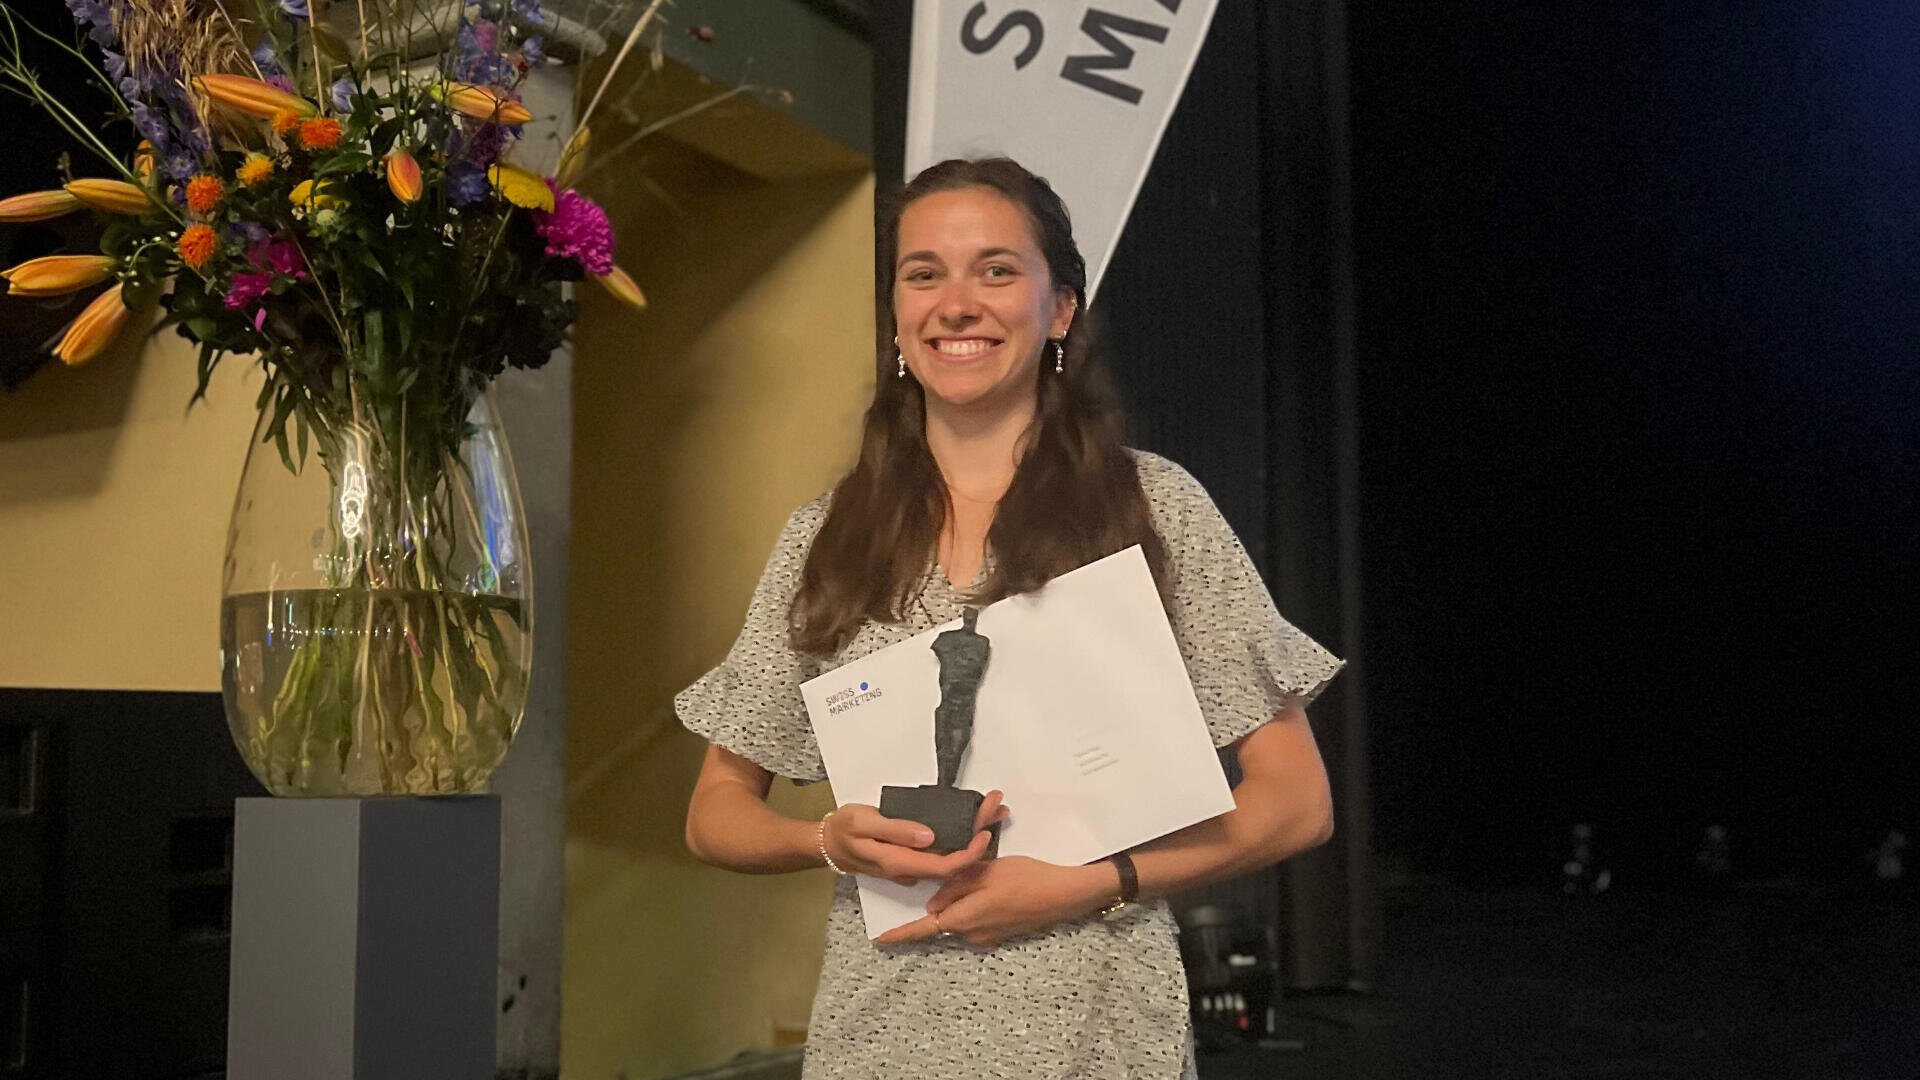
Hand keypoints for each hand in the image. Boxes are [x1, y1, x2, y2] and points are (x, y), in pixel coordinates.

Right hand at [822, 790, 1006, 886]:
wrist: (827, 843)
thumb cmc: (844, 830)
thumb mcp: (864, 822)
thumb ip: (896, 830)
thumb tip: (928, 836)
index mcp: (901, 862)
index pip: (945, 865)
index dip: (969, 853)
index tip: (985, 833)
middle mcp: (911, 869)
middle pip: (955, 859)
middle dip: (980, 832)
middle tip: (998, 806)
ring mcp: (913, 865)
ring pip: (951, 854)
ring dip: (973, 832)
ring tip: (993, 809)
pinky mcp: (913, 857)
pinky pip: (942, 850)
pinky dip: (961, 834)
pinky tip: (972, 819)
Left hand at [877, 854, 1114, 948]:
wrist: (1066, 895)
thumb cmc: (1027, 879)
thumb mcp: (986, 872)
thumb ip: (954, 886)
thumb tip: (933, 901)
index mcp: (965, 918)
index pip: (925, 928)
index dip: (901, 934)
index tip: (881, 939)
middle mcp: (973, 933)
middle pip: (945, 916)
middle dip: (946, 897)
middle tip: (961, 874)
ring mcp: (990, 935)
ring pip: (963, 915)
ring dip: (965, 898)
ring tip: (986, 874)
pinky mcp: (1003, 932)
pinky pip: (979, 918)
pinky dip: (979, 902)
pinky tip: (996, 886)